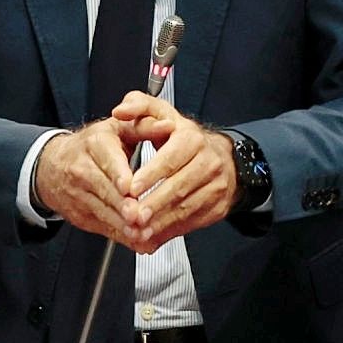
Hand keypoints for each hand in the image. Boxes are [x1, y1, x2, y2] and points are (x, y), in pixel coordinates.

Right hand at [33, 120, 141, 246]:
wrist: (52, 166)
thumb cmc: (94, 145)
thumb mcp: (118, 127)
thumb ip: (145, 126)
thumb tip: (168, 125)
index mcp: (95, 144)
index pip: (108, 160)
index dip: (118, 174)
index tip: (129, 187)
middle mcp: (83, 169)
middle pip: (104, 190)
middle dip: (122, 205)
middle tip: (139, 216)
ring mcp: (79, 194)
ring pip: (102, 211)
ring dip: (121, 225)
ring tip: (140, 233)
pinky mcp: (80, 214)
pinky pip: (101, 226)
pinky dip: (119, 235)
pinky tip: (135, 241)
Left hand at [110, 92, 239, 250]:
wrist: (222, 157)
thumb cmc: (183, 139)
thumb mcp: (162, 114)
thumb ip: (138, 107)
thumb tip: (120, 110)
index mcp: (192, 139)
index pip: (170, 158)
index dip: (150, 175)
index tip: (131, 188)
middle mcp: (209, 161)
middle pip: (178, 186)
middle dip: (153, 203)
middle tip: (132, 215)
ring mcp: (217, 185)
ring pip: (186, 206)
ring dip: (161, 221)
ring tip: (138, 230)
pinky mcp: (218, 205)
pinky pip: (193, 220)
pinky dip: (172, 230)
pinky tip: (154, 235)